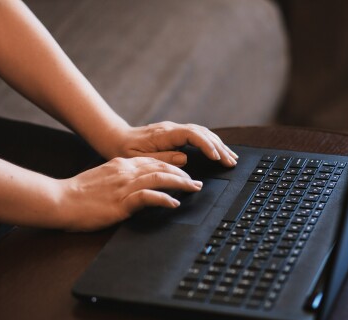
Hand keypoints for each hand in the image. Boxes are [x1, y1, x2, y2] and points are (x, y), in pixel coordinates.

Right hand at [57, 157, 201, 231]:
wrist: (60, 199)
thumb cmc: (78, 193)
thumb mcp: (103, 178)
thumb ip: (120, 177)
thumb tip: (136, 184)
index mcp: (121, 165)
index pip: (154, 161)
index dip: (172, 167)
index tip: (184, 174)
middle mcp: (126, 171)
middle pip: (161, 167)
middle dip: (182, 175)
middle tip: (196, 183)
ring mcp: (124, 186)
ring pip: (160, 178)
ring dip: (180, 183)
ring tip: (193, 189)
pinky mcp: (121, 202)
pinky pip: (148, 197)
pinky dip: (163, 199)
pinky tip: (173, 204)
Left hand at [111, 122, 237, 166]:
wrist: (116, 138)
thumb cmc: (125, 150)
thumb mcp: (139, 159)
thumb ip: (162, 159)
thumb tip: (184, 158)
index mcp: (164, 134)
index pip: (192, 135)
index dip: (206, 145)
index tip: (216, 157)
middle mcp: (172, 128)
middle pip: (202, 133)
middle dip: (219, 147)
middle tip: (231, 162)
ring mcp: (175, 130)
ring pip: (202, 133)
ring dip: (218, 145)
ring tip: (231, 158)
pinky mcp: (176, 134)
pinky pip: (198, 136)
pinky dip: (211, 144)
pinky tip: (218, 151)